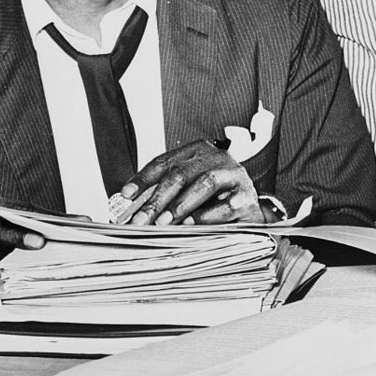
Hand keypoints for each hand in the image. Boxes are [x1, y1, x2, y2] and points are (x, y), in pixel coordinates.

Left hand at [121, 140, 261, 225]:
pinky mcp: (247, 197)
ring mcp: (234, 175)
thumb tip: (132, 206)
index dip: (143, 178)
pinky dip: (206, 216)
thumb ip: (165, 192)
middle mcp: (217, 158)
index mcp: (198, 151)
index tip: (125, 195)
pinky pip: (225, 206)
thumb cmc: (214, 198)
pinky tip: (191, 225)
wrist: (250, 209)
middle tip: (141, 219)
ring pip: (204, 184)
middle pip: (181, 174)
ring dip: (180, 205)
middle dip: (157, 199)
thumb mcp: (189, 189)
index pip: (165, 162)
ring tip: (163, 222)